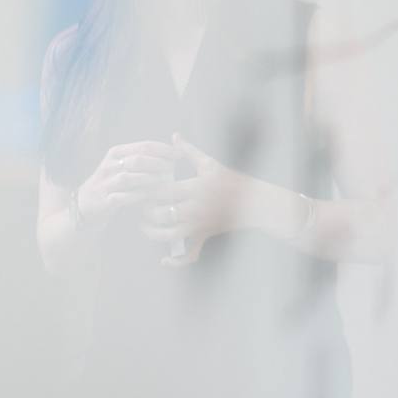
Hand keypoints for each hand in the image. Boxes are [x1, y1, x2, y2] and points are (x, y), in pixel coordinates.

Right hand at [76, 141, 178, 227]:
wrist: (87, 202)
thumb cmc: (115, 180)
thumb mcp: (124, 163)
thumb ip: (144, 155)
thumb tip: (176, 146)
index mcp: (116, 152)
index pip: (144, 145)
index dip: (164, 149)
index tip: (179, 154)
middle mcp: (109, 166)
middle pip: (137, 160)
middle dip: (158, 163)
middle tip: (172, 168)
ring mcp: (105, 183)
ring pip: (128, 178)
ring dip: (148, 179)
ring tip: (161, 180)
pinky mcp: (104, 201)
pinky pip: (121, 197)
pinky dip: (135, 195)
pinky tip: (147, 194)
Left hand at [142, 134, 249, 266]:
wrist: (254, 201)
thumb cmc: (231, 179)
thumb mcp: (210, 163)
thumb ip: (189, 151)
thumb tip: (174, 136)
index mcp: (195, 187)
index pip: (161, 190)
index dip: (148, 189)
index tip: (144, 185)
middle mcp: (195, 208)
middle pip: (160, 213)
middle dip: (147, 210)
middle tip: (144, 204)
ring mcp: (199, 224)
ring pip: (169, 235)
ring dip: (153, 233)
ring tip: (146, 226)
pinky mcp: (204, 235)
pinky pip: (190, 254)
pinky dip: (176, 261)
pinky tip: (164, 259)